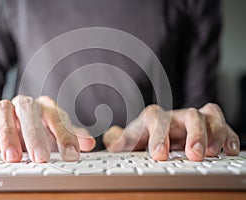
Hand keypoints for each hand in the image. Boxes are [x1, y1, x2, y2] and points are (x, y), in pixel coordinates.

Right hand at [0, 95, 95, 162]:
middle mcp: (24, 105)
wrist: (14, 128)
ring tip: (12, 156)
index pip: (56, 116)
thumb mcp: (56, 135)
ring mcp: (3, 112)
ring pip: (2, 111)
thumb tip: (90, 143)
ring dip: (7, 133)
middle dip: (35, 133)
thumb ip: (71, 137)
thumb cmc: (39, 131)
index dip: (65, 134)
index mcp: (45, 107)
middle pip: (28, 109)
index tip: (71, 154)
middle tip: (41, 156)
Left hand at [103, 103, 239, 160]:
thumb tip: (109, 139)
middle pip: (189, 115)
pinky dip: (230, 136)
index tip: (160, 155)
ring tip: (213, 151)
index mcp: (154, 117)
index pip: (157, 120)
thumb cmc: (144, 137)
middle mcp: (176, 116)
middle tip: (194, 155)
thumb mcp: (129, 140)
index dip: (159, 136)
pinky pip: (224, 125)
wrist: (159, 135)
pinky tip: (230, 149)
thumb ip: (118, 139)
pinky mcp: (210, 127)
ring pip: (209, 116)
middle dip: (194, 134)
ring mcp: (194, 120)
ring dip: (215, 133)